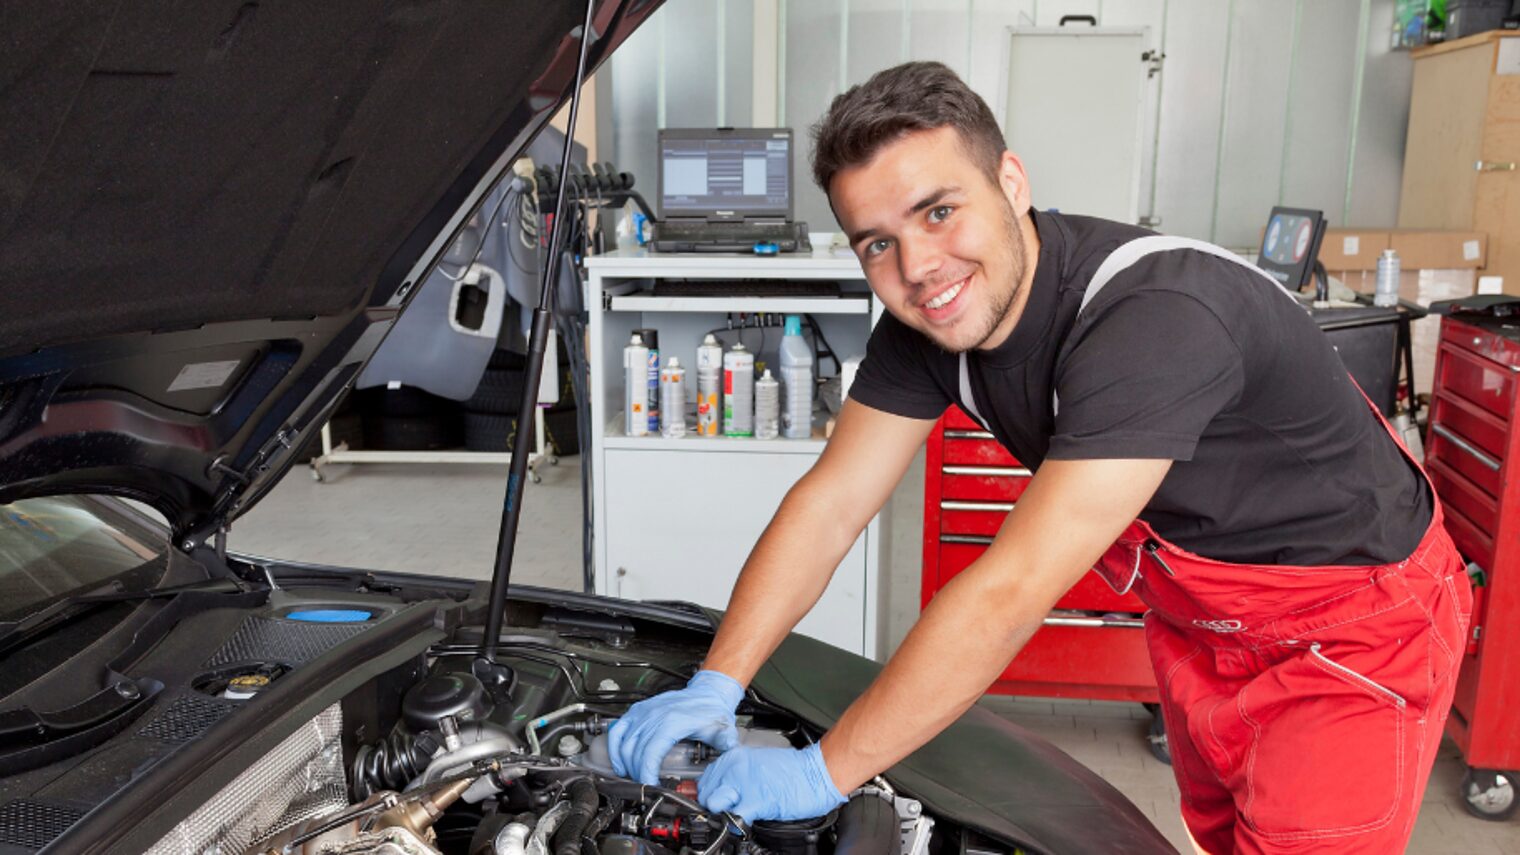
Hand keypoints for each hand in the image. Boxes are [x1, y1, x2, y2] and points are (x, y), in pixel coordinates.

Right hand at [607, 670, 743, 783]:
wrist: (706, 693)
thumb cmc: (711, 710)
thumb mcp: (722, 728)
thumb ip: (725, 741)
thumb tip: (726, 750)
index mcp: (672, 721)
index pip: (650, 751)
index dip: (646, 773)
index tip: (650, 786)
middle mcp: (653, 716)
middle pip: (635, 751)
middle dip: (637, 774)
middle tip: (646, 786)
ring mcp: (643, 712)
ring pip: (624, 743)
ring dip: (626, 764)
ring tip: (633, 777)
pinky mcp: (637, 711)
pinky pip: (617, 730)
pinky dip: (614, 748)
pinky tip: (619, 761)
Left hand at [697, 743, 846, 821]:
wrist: (818, 773)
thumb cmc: (793, 771)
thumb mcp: (756, 765)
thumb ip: (736, 775)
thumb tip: (722, 791)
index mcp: (735, 757)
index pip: (704, 779)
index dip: (708, 794)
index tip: (715, 802)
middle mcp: (735, 766)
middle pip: (705, 793)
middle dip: (713, 806)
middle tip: (726, 811)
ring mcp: (744, 783)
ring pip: (714, 804)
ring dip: (721, 814)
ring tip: (735, 816)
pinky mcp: (757, 800)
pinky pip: (734, 817)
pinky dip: (736, 825)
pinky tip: (745, 822)